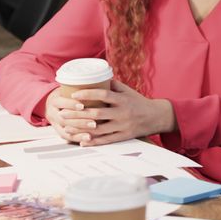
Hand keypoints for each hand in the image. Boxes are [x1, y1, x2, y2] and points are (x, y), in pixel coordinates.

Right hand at [44, 87, 95, 143]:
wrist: (53, 105)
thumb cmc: (65, 95)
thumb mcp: (68, 88)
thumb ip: (82, 86)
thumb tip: (106, 80)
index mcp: (55, 100)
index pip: (61, 102)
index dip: (71, 104)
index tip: (82, 106)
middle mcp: (53, 113)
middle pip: (64, 119)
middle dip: (79, 121)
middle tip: (94, 122)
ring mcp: (55, 124)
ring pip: (66, 130)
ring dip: (80, 131)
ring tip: (93, 131)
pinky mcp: (60, 132)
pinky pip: (68, 137)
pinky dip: (79, 138)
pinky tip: (89, 138)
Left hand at [63, 79, 177, 145]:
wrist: (157, 116)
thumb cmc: (139, 102)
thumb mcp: (128, 91)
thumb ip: (112, 86)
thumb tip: (96, 78)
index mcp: (122, 100)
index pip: (103, 95)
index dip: (87, 94)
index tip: (74, 94)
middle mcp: (122, 113)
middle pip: (96, 114)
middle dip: (78, 114)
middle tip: (64, 113)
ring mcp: (123, 126)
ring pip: (98, 129)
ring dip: (81, 129)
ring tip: (67, 128)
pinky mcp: (124, 136)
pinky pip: (106, 140)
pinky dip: (93, 142)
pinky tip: (82, 142)